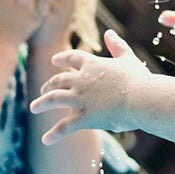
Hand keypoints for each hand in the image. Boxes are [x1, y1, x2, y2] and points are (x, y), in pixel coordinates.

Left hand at [29, 30, 148, 144]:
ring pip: (53, 99)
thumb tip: (110, 32)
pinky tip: (45, 140)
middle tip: (43, 90)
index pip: (71, 58)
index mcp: (92, 64)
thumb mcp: (127, 58)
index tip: (54, 60)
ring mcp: (80, 99)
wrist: (141, 98)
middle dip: (49, 85)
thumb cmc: (138, 79)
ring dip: (41, 103)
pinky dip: (53, 134)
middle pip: (58, 80)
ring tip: (34, 107)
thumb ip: (117, 45)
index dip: (62, 59)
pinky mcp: (83, 118)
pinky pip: (64, 127)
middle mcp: (81, 80)